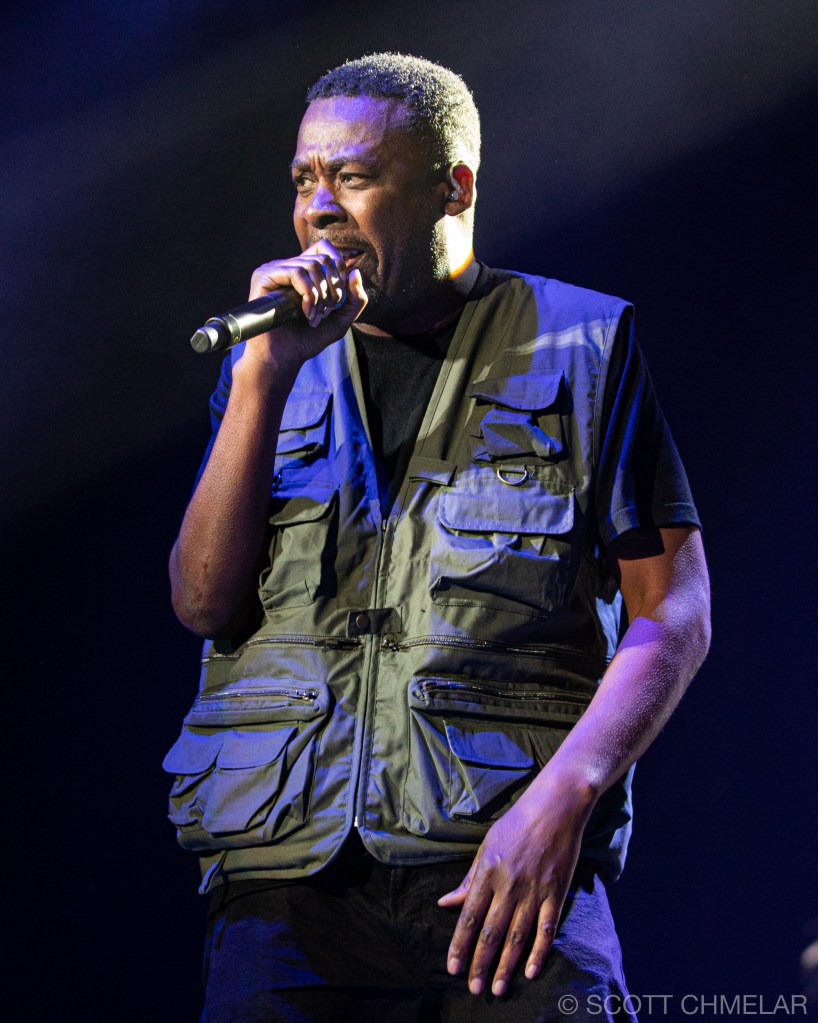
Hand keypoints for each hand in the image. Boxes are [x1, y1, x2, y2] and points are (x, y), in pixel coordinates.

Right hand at [238, 239, 367, 374]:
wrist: (283, 358)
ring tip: (314, 316)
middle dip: (333, 288)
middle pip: (323, 258)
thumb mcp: (341, 320)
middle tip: (326, 312)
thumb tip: (355, 271)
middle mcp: (288, 267)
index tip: (340, 295)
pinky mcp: (264, 276)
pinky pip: (296, 272)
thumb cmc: (307, 339)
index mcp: (303, 272)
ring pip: (312, 265)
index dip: (340, 266)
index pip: (325, 248)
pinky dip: (309, 294)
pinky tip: (306, 313)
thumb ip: (355, 299)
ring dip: (321, 295)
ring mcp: (275, 270)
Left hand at [437, 777, 593, 996]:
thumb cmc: (517, 823)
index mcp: (488, 873)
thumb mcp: (487, 846)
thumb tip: (446, 902)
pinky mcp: (556, 892)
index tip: (453, 968)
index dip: (460, 945)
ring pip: (517, 936)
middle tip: (473, 989)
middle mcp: (509, 885)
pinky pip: (546, 928)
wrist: (555, 806)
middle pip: (492, 932)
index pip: (470, 917)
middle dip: (481, 963)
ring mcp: (534, 890)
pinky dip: (538, 951)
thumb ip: (469, 879)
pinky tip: (530, 970)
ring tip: (498, 989)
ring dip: (506, 966)